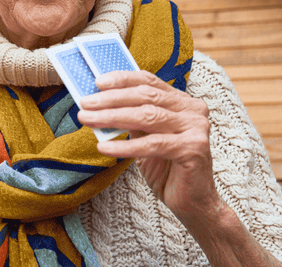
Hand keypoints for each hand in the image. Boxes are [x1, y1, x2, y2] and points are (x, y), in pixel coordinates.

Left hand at [76, 70, 222, 221]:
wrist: (192, 202)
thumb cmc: (167, 169)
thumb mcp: (145, 137)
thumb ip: (131, 118)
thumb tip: (98, 104)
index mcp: (182, 102)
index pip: (149, 81)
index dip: (122, 79)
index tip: (97, 82)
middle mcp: (193, 110)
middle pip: (146, 96)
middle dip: (111, 99)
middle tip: (85, 103)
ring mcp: (196, 128)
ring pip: (148, 116)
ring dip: (112, 117)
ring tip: (88, 119)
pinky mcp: (194, 148)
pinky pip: (152, 144)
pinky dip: (125, 145)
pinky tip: (104, 147)